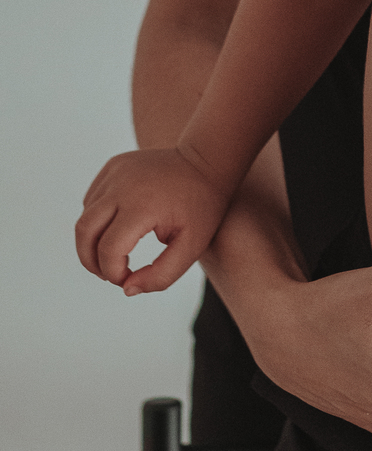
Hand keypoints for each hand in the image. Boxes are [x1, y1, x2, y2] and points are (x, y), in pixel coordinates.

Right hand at [76, 148, 229, 294]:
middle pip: (84, 232)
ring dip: (93, 241)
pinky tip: (117, 227)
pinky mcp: (114, 165)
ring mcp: (116, 171)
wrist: (207, 161)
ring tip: (114, 253)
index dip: (113, 273)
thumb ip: (161, 276)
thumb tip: (127, 289)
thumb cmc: (202, 207)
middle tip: (107, 274)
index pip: (108, 250)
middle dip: (89, 261)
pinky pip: (93, 198)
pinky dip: (97, 219)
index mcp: (142, 204)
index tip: (127, 279)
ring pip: (86, 215)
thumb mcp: (192, 247)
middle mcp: (123, 185)